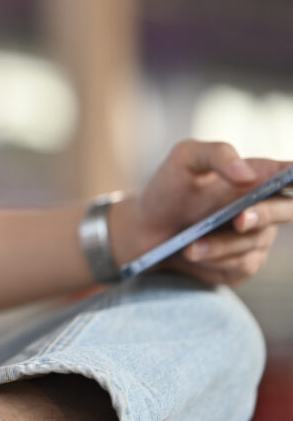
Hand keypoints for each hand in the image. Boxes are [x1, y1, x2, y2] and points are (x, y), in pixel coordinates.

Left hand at [112, 140, 292, 285]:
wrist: (143, 228)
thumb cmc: (168, 188)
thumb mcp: (185, 159)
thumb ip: (217, 154)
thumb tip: (247, 175)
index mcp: (259, 175)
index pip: (291, 175)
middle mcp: (265, 207)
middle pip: (286, 211)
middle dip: (264, 215)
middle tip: (239, 220)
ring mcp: (256, 238)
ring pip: (254, 242)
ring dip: (221, 244)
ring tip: (189, 246)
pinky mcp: (242, 264)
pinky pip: (239, 265)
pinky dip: (214, 261)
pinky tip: (192, 254)